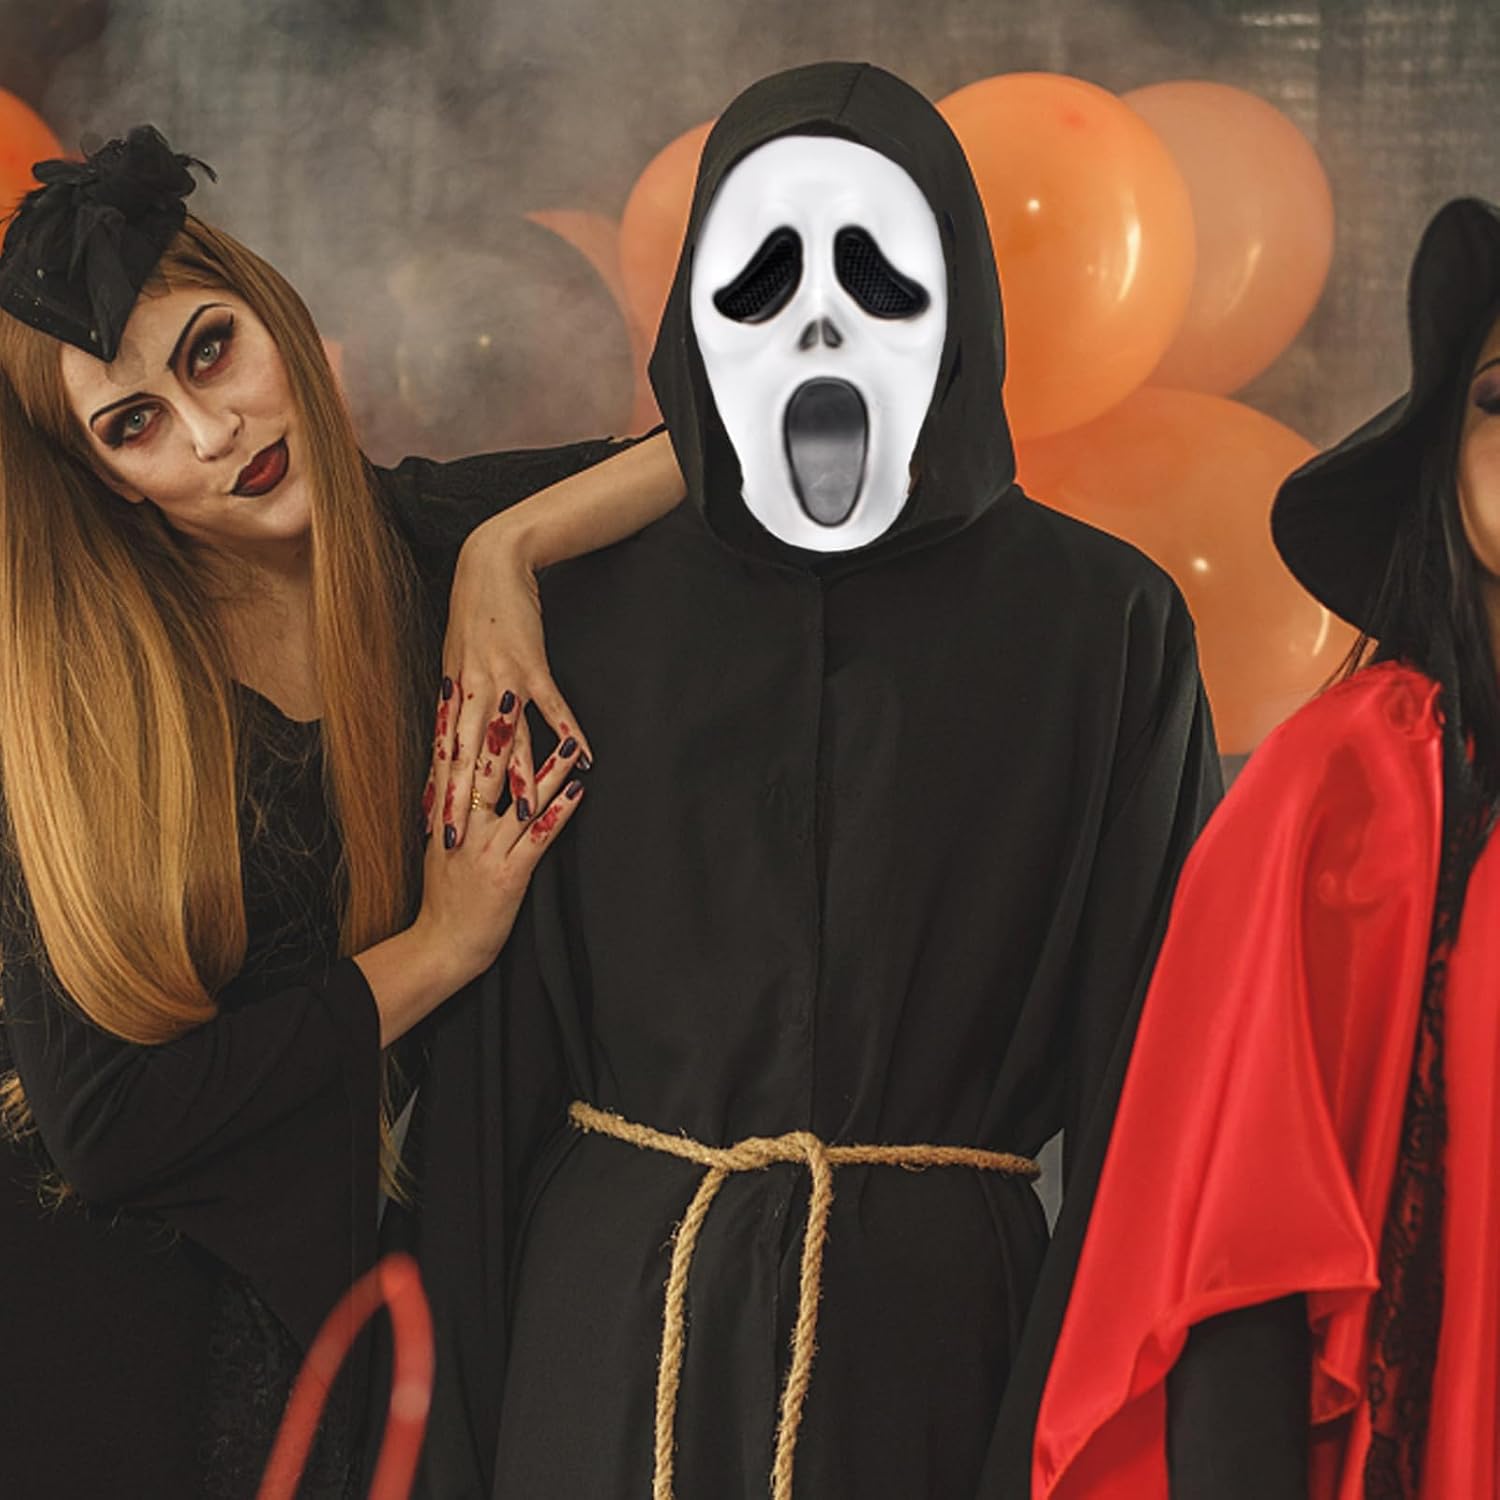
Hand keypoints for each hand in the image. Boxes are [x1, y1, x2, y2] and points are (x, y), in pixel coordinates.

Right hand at [416, 684, 586, 984]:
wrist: (441, 946)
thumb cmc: (444, 899)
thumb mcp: (438, 848)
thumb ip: (447, 812)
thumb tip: (450, 777)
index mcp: (447, 819)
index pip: (453, 763)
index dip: (461, 726)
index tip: (466, 691)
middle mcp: (465, 829)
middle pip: (484, 772)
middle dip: (500, 733)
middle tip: (513, 695)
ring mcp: (487, 851)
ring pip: (518, 801)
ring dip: (545, 769)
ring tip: (567, 744)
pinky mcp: (510, 875)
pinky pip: (538, 838)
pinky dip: (558, 813)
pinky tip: (576, 793)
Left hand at [439, 518, 591, 847]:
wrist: (490, 564)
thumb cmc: (475, 612)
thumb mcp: (456, 659)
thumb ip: (457, 700)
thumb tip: (451, 733)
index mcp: (452, 695)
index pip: (443, 756)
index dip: (438, 793)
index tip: (431, 829)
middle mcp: (471, 692)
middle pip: (466, 758)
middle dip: (462, 803)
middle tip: (456, 841)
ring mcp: (502, 679)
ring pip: (507, 739)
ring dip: (515, 779)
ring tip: (519, 817)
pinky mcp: (532, 664)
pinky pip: (552, 706)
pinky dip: (568, 732)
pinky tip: (585, 758)